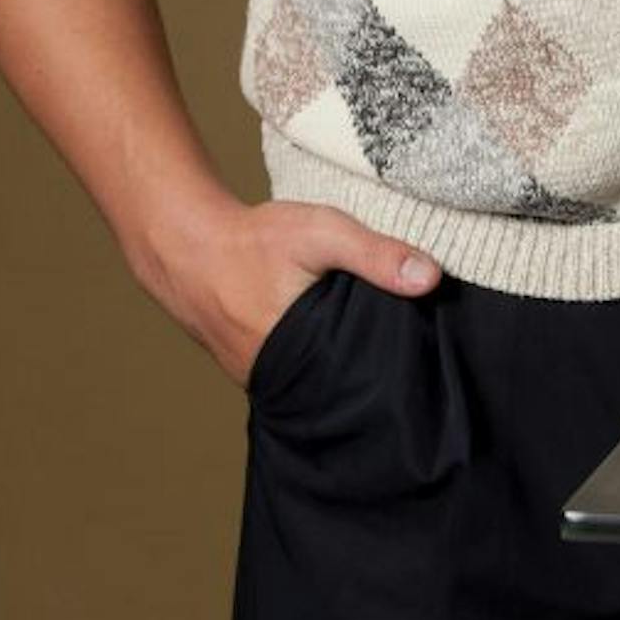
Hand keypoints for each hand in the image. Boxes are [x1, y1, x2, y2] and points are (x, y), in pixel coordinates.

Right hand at [148, 197, 440, 386]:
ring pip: (320, 381)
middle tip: (412, 356)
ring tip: (382, 351)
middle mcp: (278, 380)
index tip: (424, 364)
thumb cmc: (254, 240)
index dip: (393, 373)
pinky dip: (320, 359)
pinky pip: (299, 373)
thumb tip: (432, 279)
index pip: (360, 382)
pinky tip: (340, 343)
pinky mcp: (255, 369)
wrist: (187, 245)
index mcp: (298, 359)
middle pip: (342, 385)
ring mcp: (263, 379)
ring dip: (346, 367)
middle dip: (373, 373)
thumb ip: (376, 254)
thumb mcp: (322, 234)